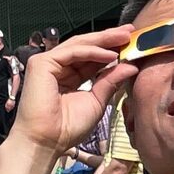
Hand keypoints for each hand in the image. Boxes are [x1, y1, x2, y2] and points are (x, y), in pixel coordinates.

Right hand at [13, 29, 133, 154]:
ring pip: (79, 45)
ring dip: (103, 40)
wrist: (47, 142)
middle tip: (131, 31)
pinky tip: (111, 54)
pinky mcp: (42, 63)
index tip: (132, 44)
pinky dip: (92, 52)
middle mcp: (58, 68)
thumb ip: (110, 82)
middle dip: (109, 39)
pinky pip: (72, 52)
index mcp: (69, 77)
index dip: (111, 50)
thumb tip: (131, 66)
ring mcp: (48, 63)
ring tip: (125, 37)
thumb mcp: (96, 101)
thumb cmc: (67, 128)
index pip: (92, 58)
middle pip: (86, 47)